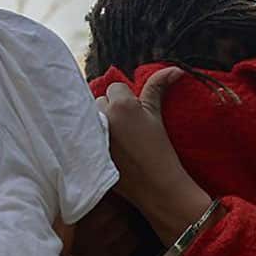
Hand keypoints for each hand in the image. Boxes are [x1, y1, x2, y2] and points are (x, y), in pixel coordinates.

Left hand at [97, 68, 213, 244]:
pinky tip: (104, 148)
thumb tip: (175, 69)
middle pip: (99, 101)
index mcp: (119, 104)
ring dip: (98, 123)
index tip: (133, 115)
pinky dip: (89, 138)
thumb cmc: (160, 150)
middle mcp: (102, 116)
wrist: (156, 186)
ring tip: (115, 139)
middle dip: (109, 110)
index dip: (125, 100)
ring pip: (89, 116)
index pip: (115, 88)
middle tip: (124, 128)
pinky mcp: (85, 151)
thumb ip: (158, 87)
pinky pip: (81, 135)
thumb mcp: (156, 115)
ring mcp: (91, 134)